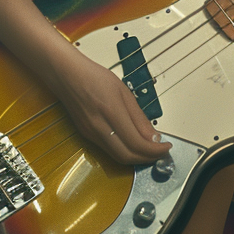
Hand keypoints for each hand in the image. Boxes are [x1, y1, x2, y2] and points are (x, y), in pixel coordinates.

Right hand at [48, 46, 171, 165]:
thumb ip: (139, 117)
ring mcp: (91, 134)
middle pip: (128, 156)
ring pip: (118, 157)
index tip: (166, 148)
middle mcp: (99, 127)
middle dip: (148, 158)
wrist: (67, 75)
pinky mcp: (87, 136)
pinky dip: (124, 151)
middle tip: (160, 153)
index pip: (138, 143)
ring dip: (136, 157)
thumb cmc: (93, 77)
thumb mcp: (124, 91)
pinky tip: (132, 145)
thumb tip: (153, 136)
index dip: (155, 150)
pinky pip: (109, 151)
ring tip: (150, 150)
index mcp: (111, 112)